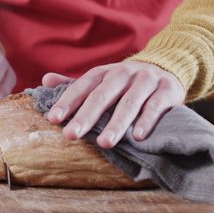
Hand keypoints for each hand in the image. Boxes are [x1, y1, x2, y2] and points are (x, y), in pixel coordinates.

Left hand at [43, 61, 184, 147]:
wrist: (169, 68)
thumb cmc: (126, 83)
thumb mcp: (102, 81)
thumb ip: (75, 84)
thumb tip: (45, 80)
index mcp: (105, 73)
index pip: (82, 86)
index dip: (67, 101)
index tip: (53, 119)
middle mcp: (124, 73)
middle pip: (102, 95)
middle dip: (86, 116)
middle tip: (71, 135)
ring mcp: (147, 80)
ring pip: (130, 102)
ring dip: (116, 124)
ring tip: (104, 143)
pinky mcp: (168, 90)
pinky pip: (156, 106)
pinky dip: (147, 121)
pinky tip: (138, 137)